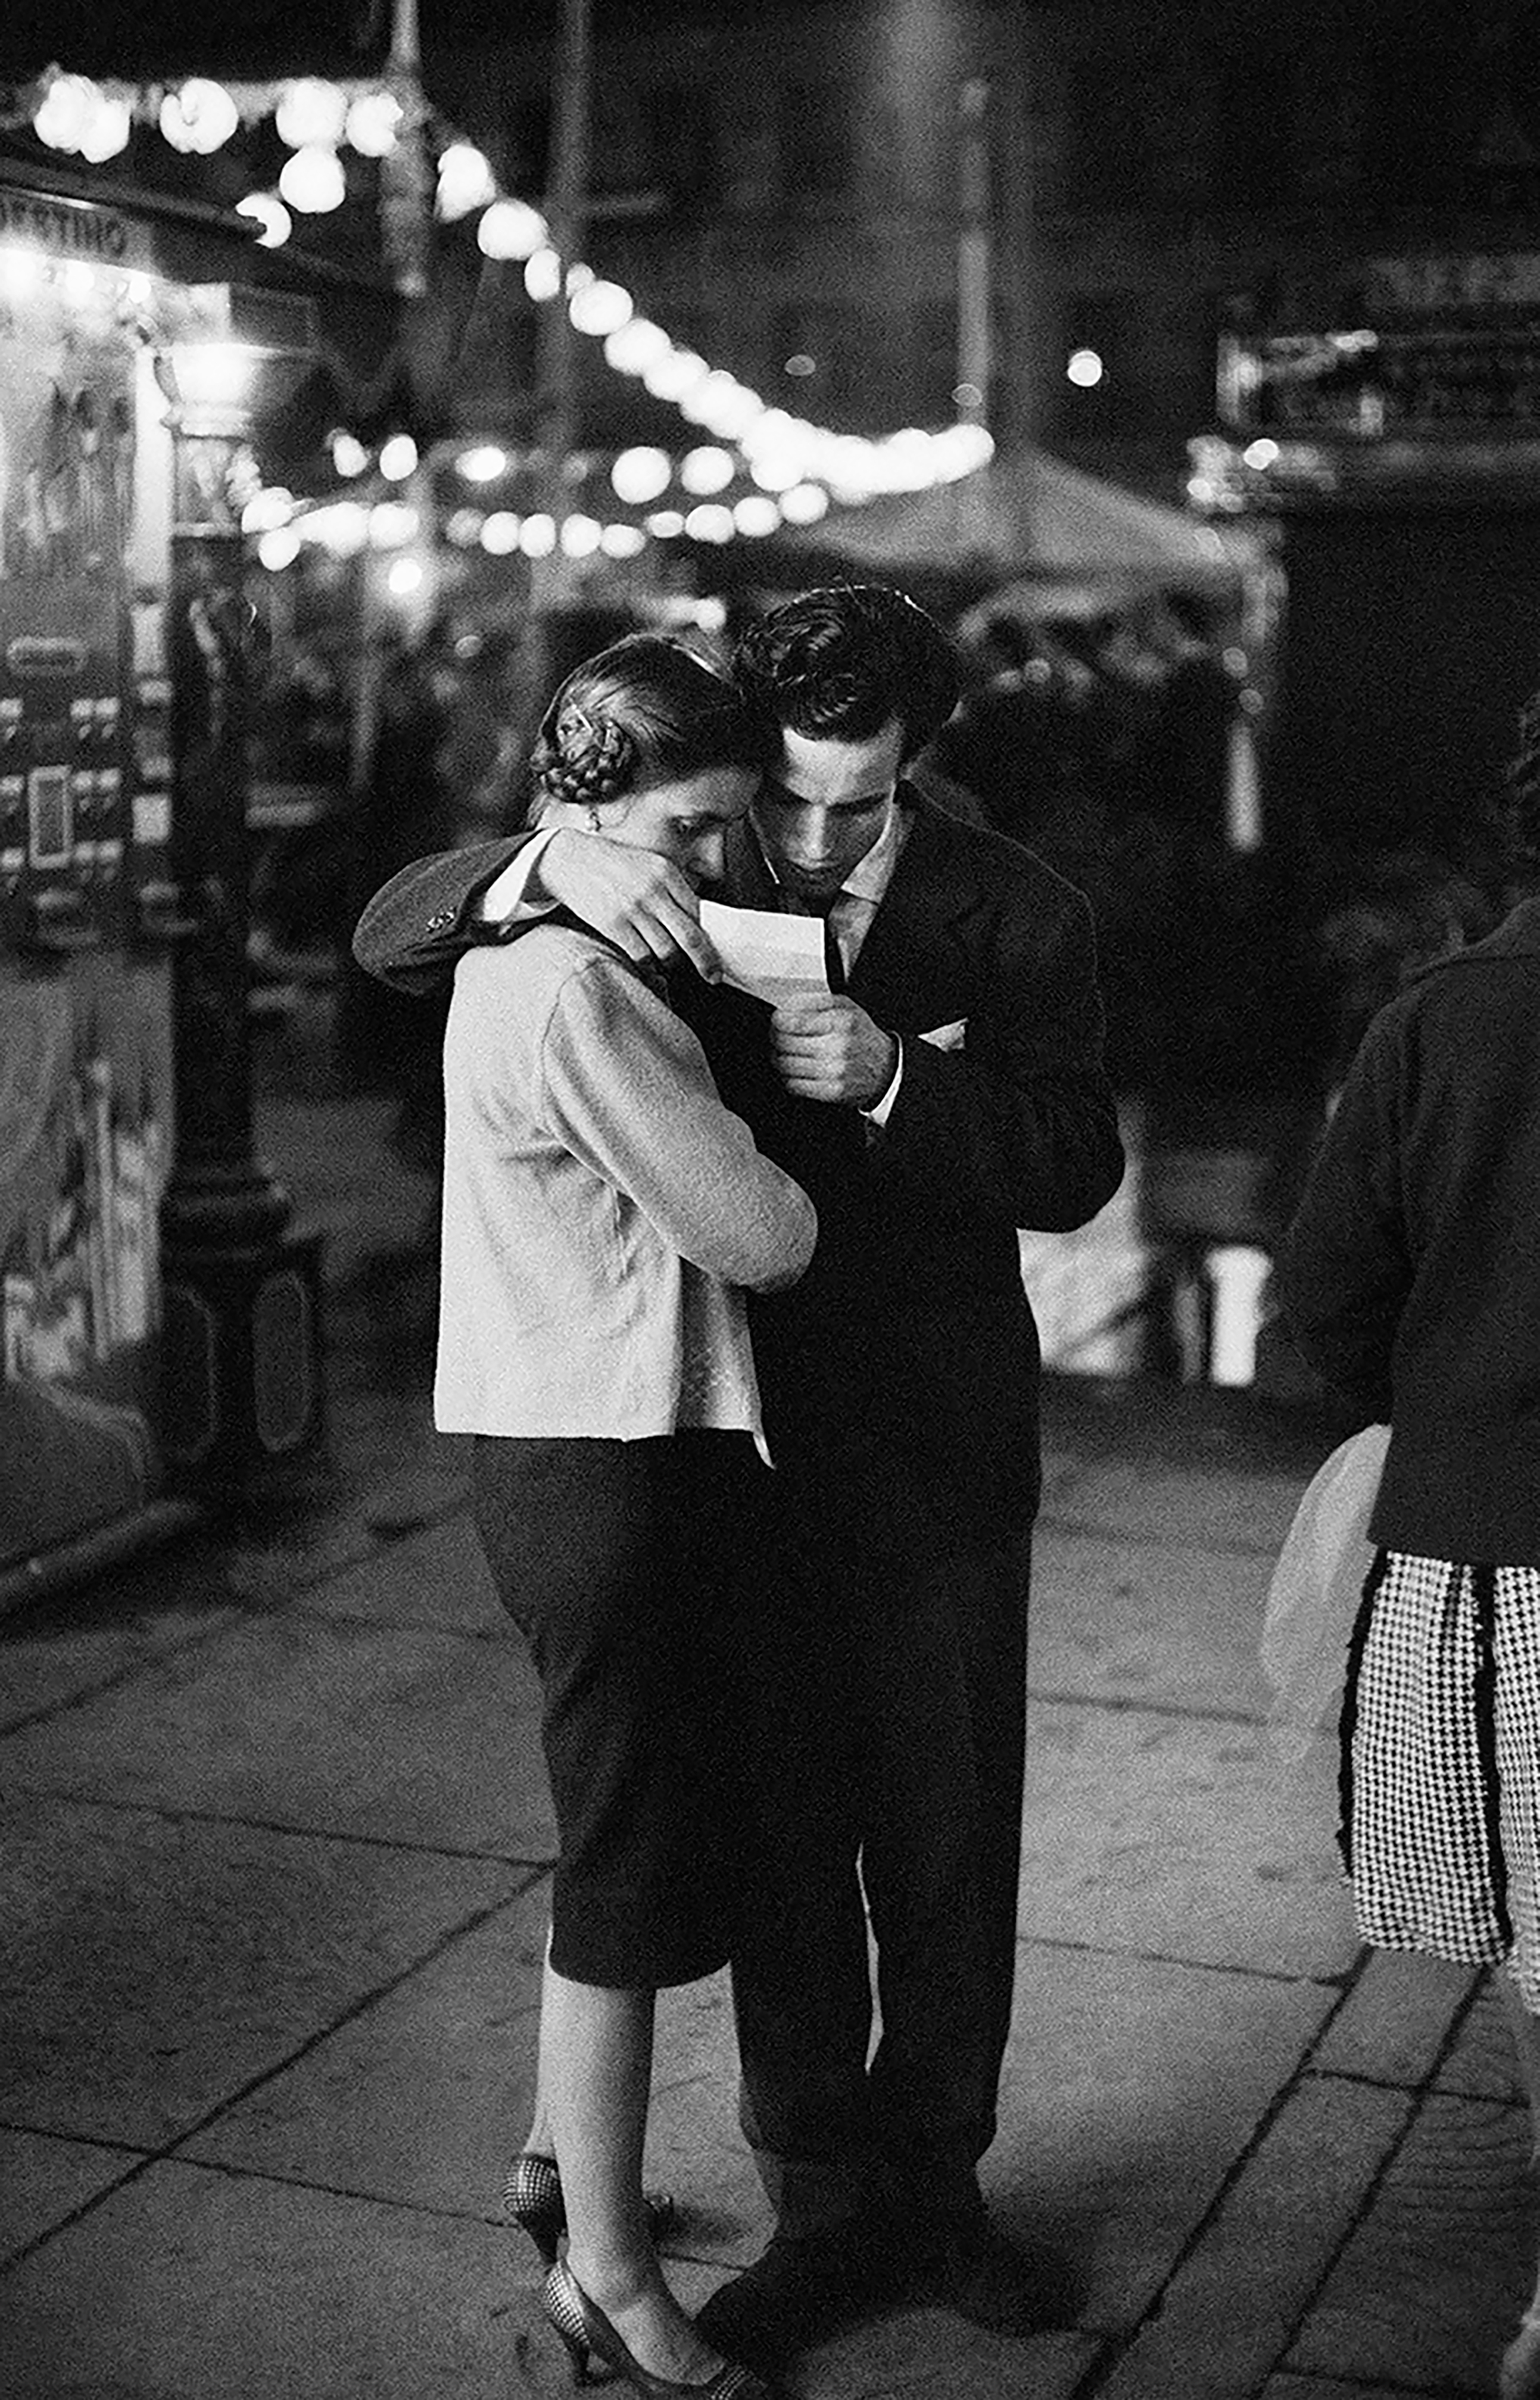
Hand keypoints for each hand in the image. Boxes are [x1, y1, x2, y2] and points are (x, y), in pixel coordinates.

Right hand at [538, 831, 720, 980]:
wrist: (570, 860)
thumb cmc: (612, 864)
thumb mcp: (648, 863)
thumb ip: (671, 887)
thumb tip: (694, 919)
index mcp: (666, 872)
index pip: (697, 912)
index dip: (706, 935)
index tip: (712, 950)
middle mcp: (653, 891)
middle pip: (690, 936)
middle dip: (705, 961)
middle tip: (713, 976)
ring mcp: (633, 909)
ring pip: (666, 950)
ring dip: (672, 964)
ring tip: (670, 966)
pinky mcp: (613, 925)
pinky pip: (641, 955)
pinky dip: (648, 965)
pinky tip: (648, 965)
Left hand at [769, 996, 898, 1107]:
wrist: (885, 1068)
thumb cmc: (860, 1036)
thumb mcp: (845, 1006)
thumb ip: (813, 1001)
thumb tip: (785, 1006)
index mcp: (840, 1020)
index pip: (791, 1021)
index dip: (776, 1021)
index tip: (776, 1022)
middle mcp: (838, 1045)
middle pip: (784, 1043)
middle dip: (775, 1040)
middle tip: (776, 1038)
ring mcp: (835, 1070)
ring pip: (786, 1064)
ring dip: (779, 1059)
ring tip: (785, 1054)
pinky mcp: (832, 1090)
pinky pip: (794, 1085)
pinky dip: (788, 1077)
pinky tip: (795, 1071)